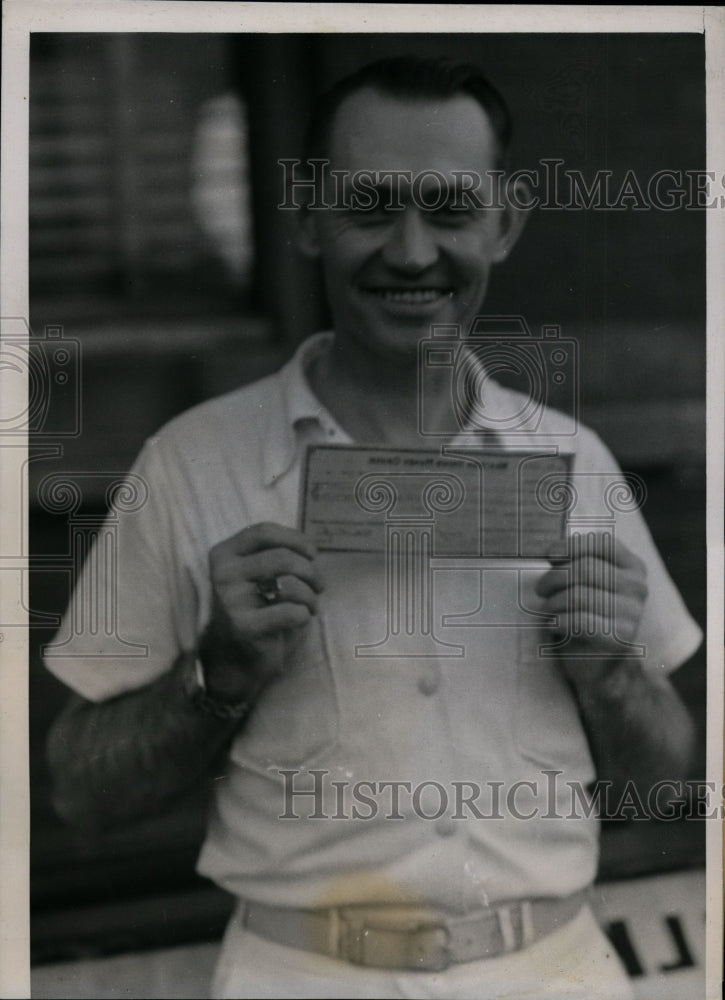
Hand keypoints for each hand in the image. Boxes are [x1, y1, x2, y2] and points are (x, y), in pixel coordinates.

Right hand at [200, 522, 322, 700]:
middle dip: (311, 572)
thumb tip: (310, 549)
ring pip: (289, 584)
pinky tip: (301, 619)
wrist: (233, 654)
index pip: (263, 532)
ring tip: (312, 605)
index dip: (295, 539)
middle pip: (282, 558)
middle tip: (320, 586)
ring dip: (311, 596)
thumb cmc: (252, 606)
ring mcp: (230, 601)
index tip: (313, 553)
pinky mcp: (244, 627)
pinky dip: (304, 615)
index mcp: (223, 554)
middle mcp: (222, 574)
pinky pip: (290, 612)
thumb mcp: (254, 573)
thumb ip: (274, 554)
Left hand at [535, 533, 647, 682]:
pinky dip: (558, 621)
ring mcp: (632, 613)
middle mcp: (637, 587)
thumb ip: (573, 563)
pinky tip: (553, 625)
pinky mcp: (619, 637)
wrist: (599, 662)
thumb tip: (552, 552)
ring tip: (548, 610)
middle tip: (541, 590)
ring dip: (553, 603)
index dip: (571, 546)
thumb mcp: (583, 583)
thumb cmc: (586, 614)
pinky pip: (578, 621)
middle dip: (554, 578)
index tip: (549, 554)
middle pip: (584, 569)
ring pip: (577, 595)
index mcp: (632, 567)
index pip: (602, 544)